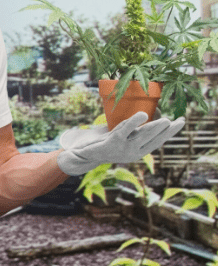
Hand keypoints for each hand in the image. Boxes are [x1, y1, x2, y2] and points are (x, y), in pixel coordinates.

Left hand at [57, 112, 184, 175]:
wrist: (83, 153)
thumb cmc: (103, 142)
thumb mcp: (121, 136)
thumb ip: (133, 129)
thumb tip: (146, 112)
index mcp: (137, 152)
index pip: (157, 142)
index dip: (170, 133)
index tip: (181, 122)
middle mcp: (132, 152)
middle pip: (154, 141)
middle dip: (166, 131)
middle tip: (178, 121)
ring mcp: (123, 148)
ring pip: (143, 137)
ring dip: (155, 128)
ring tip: (166, 120)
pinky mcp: (112, 142)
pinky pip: (125, 130)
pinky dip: (134, 122)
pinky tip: (143, 115)